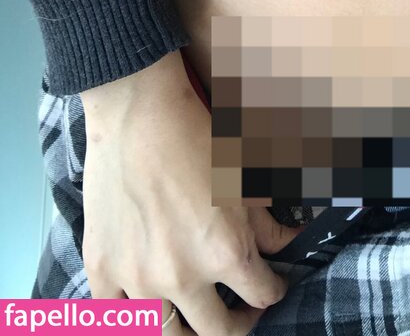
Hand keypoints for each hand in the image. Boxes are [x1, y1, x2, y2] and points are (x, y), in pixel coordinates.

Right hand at [80, 51, 301, 334]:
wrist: (139, 113)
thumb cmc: (198, 137)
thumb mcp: (249, 179)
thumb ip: (270, 224)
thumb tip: (290, 243)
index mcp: (225, 253)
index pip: (262, 296)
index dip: (272, 292)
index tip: (272, 286)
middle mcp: (182, 276)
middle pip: (217, 332)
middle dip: (238, 325)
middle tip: (242, 315)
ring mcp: (137, 278)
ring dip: (187, 333)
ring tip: (197, 321)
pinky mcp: (102, 268)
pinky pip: (113, 316)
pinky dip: (131, 319)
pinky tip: (148, 309)